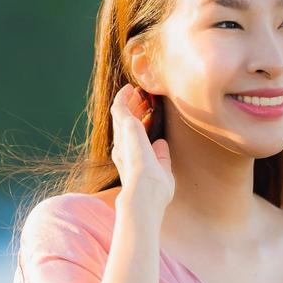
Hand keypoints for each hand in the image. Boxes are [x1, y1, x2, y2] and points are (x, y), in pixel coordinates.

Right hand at [110, 84, 173, 207]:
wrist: (145, 193)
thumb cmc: (154, 191)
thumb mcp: (162, 171)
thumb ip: (161, 158)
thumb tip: (161, 144)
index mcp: (130, 161)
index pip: (132, 140)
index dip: (138, 126)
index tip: (146, 115)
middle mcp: (122, 149)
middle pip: (125, 125)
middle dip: (133, 111)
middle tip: (140, 99)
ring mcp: (122, 138)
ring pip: (122, 115)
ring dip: (128, 102)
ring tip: (134, 91)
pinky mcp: (126, 127)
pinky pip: (121, 107)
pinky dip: (124, 97)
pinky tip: (129, 89)